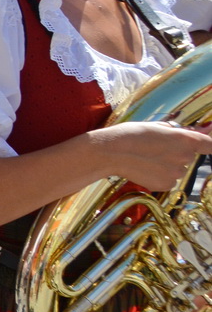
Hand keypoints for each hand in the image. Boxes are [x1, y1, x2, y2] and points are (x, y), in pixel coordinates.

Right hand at [87, 122, 211, 190]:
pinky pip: (168, 180)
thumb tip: (199, 131)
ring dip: (167, 165)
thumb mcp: (155, 126)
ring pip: (177, 169)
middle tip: (155, 148)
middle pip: (188, 156)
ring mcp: (176, 173)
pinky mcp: (166, 185)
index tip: (205, 142)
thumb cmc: (129, 135)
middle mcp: (185, 157)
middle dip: (176, 153)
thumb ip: (179, 131)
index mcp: (184, 139)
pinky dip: (159, 176)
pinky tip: (144, 168)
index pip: (209, 144)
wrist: (109, 153)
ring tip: (146, 158)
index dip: (208, 144)